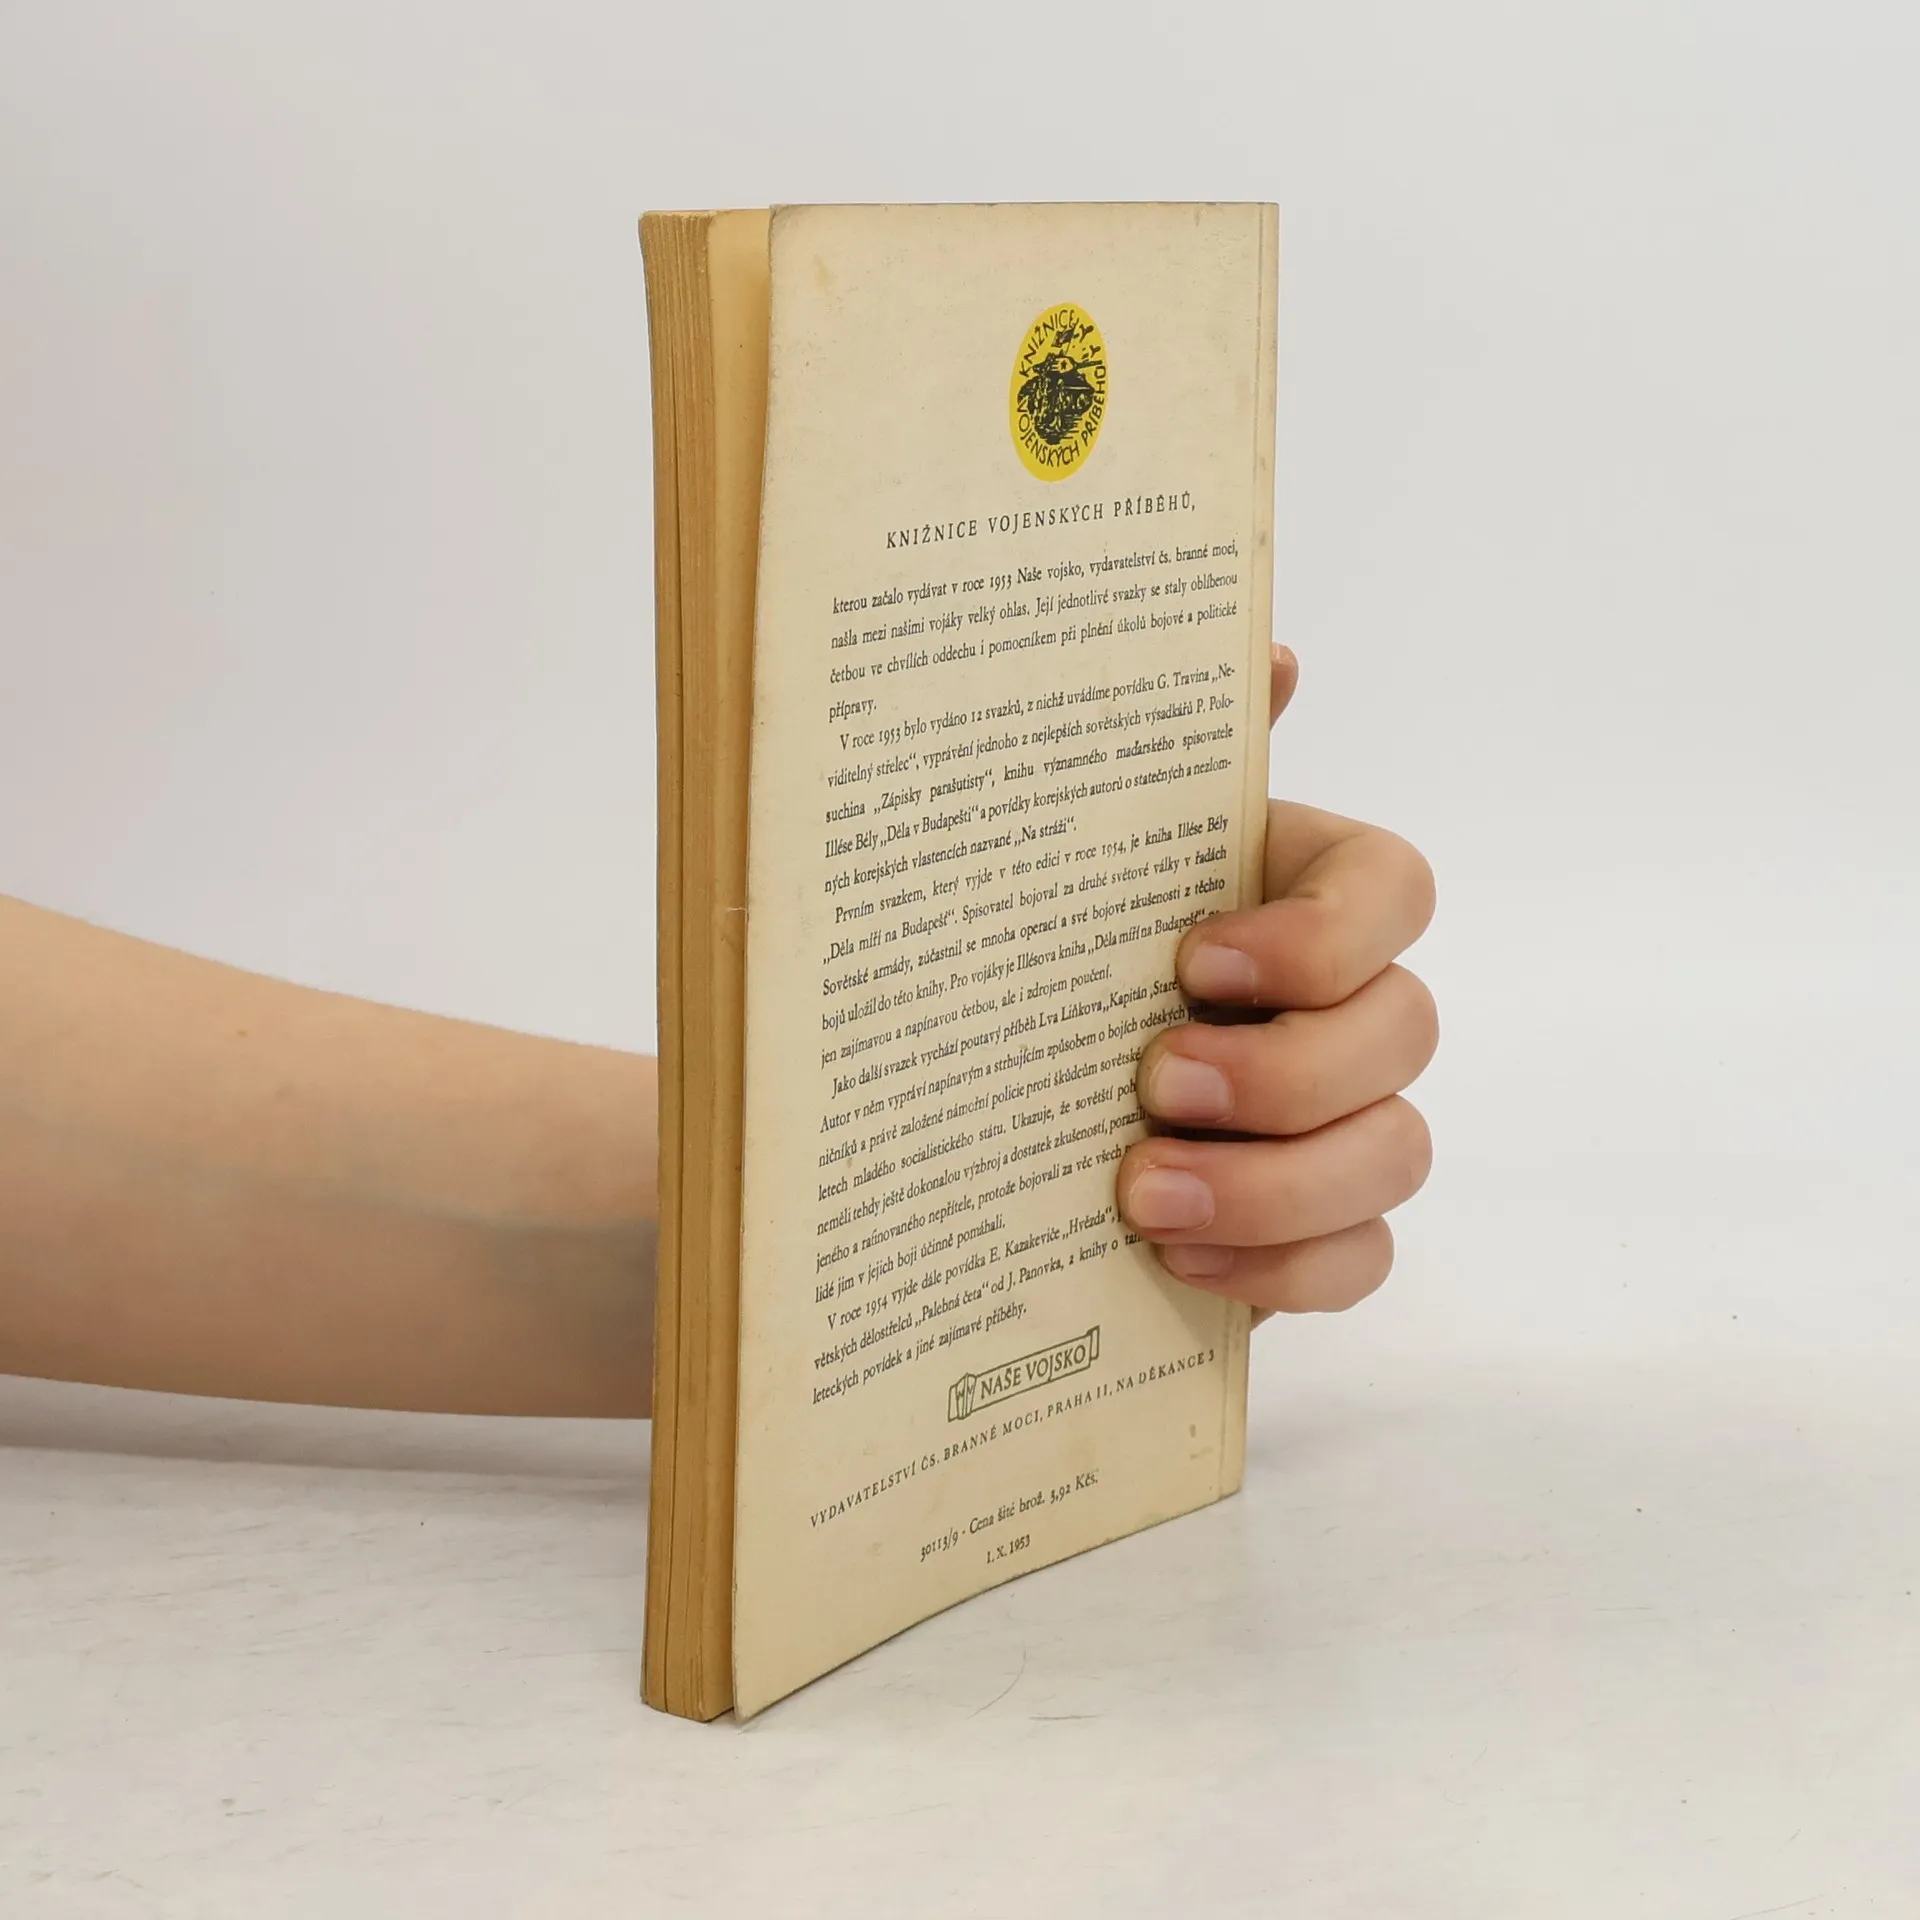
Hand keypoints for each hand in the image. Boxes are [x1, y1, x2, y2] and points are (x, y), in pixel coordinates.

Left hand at [1116, 648, 1436, 1316]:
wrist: (997, 1093)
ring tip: (1143, 1199)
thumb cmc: (1051, 951)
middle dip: (1286, 1072)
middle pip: (1406, 1031)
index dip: (1321, 933)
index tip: (1197, 959)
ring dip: (1278, 1186)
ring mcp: (1342, 1123)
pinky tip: (1177, 1262)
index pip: (1395, 890)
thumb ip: (1166, 762)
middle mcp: (1342, 1005)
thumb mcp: (1076, 854)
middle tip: (1153, 1085)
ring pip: (1398, 1154)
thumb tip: (1273, 656)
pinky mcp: (1314, 1230)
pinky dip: (1283, 1269)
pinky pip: (1362, 1260)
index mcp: (1297, 897)